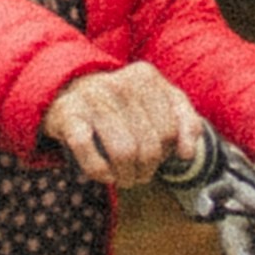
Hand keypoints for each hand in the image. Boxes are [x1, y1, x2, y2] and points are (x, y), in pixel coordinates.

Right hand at [42, 58, 207, 187]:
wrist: (70, 88)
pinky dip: (99, 171)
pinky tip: (104, 173)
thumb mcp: (159, 100)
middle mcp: (119, 83)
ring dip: (126, 175)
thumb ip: (184, 120)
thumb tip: (187, 153)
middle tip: (139, 173)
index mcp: (146, 77)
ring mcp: (92, 98)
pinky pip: (87, 150)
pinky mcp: (68, 114)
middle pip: (149, 147)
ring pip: (123, 152)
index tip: (157, 154)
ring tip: (124, 177)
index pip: (171, 130)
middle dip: (146, 170)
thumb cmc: (123, 104)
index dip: (166, 152)